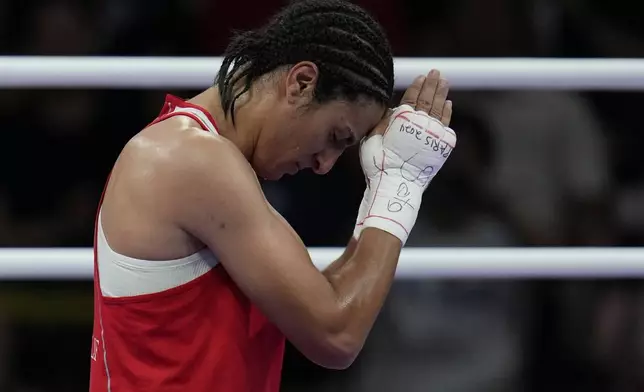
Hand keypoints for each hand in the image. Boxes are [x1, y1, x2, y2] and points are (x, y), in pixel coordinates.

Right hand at [353, 69, 456, 243]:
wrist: (396, 183)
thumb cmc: (379, 164)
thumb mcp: (372, 138)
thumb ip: (382, 121)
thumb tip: (393, 109)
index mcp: (402, 119)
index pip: (411, 98)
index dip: (416, 87)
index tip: (422, 77)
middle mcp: (419, 123)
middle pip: (427, 99)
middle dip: (432, 85)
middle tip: (437, 73)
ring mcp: (432, 133)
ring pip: (438, 109)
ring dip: (441, 94)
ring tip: (444, 82)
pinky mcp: (442, 145)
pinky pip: (446, 124)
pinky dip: (447, 113)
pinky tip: (448, 104)